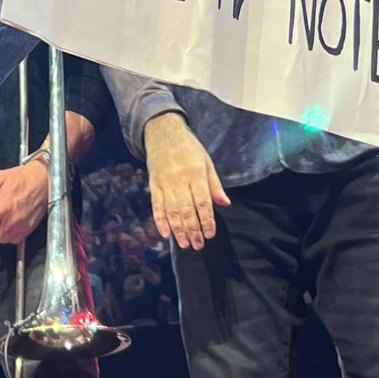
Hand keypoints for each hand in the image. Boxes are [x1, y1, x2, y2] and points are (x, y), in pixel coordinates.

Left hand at [0, 158, 49, 246]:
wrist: (44, 180)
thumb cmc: (23, 178)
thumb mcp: (0, 177)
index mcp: (4, 205)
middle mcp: (13, 219)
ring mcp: (21, 226)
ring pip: (1, 239)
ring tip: (2, 216)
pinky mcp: (28, 230)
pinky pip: (12, 240)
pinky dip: (8, 234)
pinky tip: (10, 221)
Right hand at [143, 113, 230, 249]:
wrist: (163, 131)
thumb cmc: (188, 147)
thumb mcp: (206, 161)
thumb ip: (214, 184)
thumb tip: (225, 204)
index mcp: (196, 173)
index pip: (203, 202)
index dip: (207, 220)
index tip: (210, 235)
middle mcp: (180, 179)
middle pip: (187, 210)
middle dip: (193, 230)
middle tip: (198, 245)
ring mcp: (164, 182)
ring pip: (172, 211)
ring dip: (178, 230)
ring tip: (185, 244)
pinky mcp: (153, 184)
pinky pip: (156, 205)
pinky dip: (159, 221)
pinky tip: (165, 234)